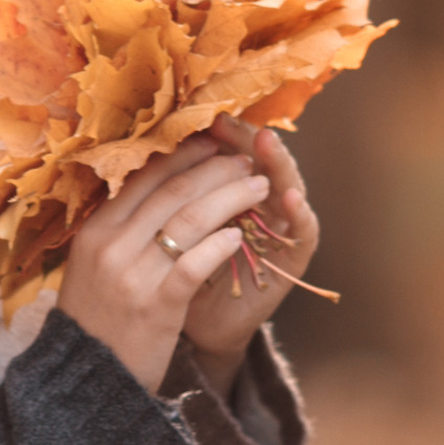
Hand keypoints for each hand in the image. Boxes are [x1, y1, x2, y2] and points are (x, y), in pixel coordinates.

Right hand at [55, 134, 272, 392]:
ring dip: (229, 196)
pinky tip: (239, 236)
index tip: (213, 143)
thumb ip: (118, 229)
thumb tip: (154, 187)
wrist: (86, 380)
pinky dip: (219, 245)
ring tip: (258, 185)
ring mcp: (133, 275)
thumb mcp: (92, 266)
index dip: (184, 155)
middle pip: (172, 191)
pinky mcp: (156, 306)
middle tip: (245, 158)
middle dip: (215, 169)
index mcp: (95, 230)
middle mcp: (111, 245)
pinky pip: (194, 264)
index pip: (144, 177)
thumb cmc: (95, 320)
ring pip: (189, 219)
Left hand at [181, 114, 319, 395]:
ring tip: (267, 141)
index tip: (200, 113)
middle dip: (244, 138)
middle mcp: (258, 205)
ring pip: (287, 186)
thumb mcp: (165, 231)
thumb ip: (163, 195)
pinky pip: (303, 233)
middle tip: (231, 118)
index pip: (227, 152)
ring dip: (279, 162)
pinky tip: (290, 197)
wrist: (198, 331)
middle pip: (259, 161)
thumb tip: (140, 147)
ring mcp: (279, 231)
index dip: (216, 134)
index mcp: (225, 192)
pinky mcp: (293, 261)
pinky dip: (299, 214)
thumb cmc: (175, 276)